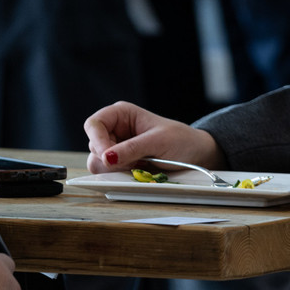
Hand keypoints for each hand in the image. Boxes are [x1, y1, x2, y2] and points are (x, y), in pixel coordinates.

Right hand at [83, 101, 224, 173]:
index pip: (94, 124)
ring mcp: (116, 147)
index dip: (97, 141)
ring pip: (97, 162)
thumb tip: (106, 157)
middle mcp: (115, 129)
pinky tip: (137, 171)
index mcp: (122, 114)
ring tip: (139, 165)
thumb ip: (132, 148)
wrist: (196, 155)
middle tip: (134, 162)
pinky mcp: (121, 163)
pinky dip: (119, 175)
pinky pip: (108, 173)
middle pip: (93, 146)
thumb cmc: (182, 140)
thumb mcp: (159, 141)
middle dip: (109, 158)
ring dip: (115, 168)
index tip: (107, 156)